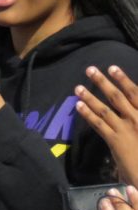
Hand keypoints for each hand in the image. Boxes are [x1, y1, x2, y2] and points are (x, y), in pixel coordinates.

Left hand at [75, 65, 137, 186]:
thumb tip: (133, 107)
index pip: (135, 93)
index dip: (123, 80)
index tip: (112, 68)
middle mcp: (137, 119)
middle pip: (117, 97)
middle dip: (103, 82)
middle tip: (90, 70)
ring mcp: (125, 130)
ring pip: (104, 109)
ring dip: (90, 97)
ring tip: (78, 87)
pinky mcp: (116, 141)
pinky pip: (99, 125)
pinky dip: (87, 114)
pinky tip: (78, 105)